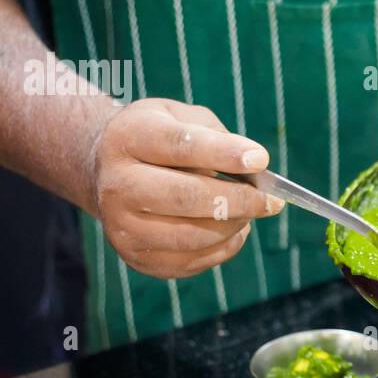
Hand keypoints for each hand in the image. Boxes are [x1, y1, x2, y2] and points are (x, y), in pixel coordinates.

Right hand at [90, 98, 282, 277]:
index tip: (261, 160)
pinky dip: (225, 245)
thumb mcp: (181, 117)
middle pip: (185, 196)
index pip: (180, 146)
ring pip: (193, 235)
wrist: (106, 171)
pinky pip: (194, 260)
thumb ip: (215, 136)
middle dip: (239, 199)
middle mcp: (117, 184)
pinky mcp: (137, 258)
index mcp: (128, 138)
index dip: (224, 153)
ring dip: (236, 224)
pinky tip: (234, 228)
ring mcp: (122, 226)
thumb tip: (254, 168)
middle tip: (271, 199)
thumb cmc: (158, 139)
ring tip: (253, 210)